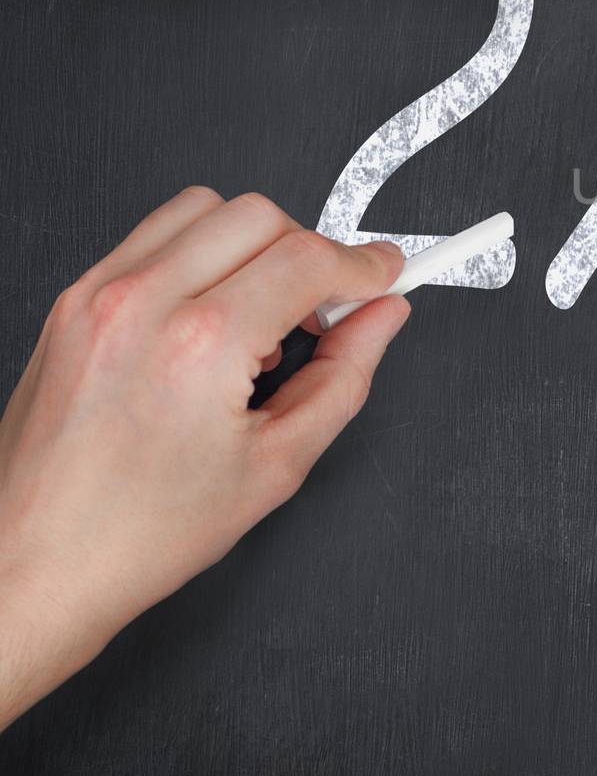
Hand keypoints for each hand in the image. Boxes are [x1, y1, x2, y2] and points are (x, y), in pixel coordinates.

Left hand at [0, 188, 408, 729]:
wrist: (33, 566)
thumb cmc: (137, 535)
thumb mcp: (277, 465)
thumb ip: (345, 377)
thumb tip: (381, 320)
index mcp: (199, 345)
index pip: (308, 257)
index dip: (362, 265)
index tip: (383, 277)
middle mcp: (142, 303)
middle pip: (260, 216)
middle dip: (309, 252)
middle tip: (326, 309)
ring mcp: (98, 295)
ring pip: (205, 208)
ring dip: (252, 244)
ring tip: (262, 314)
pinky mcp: (72, 302)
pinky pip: (153, 236)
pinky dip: (199, 256)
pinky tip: (210, 318)